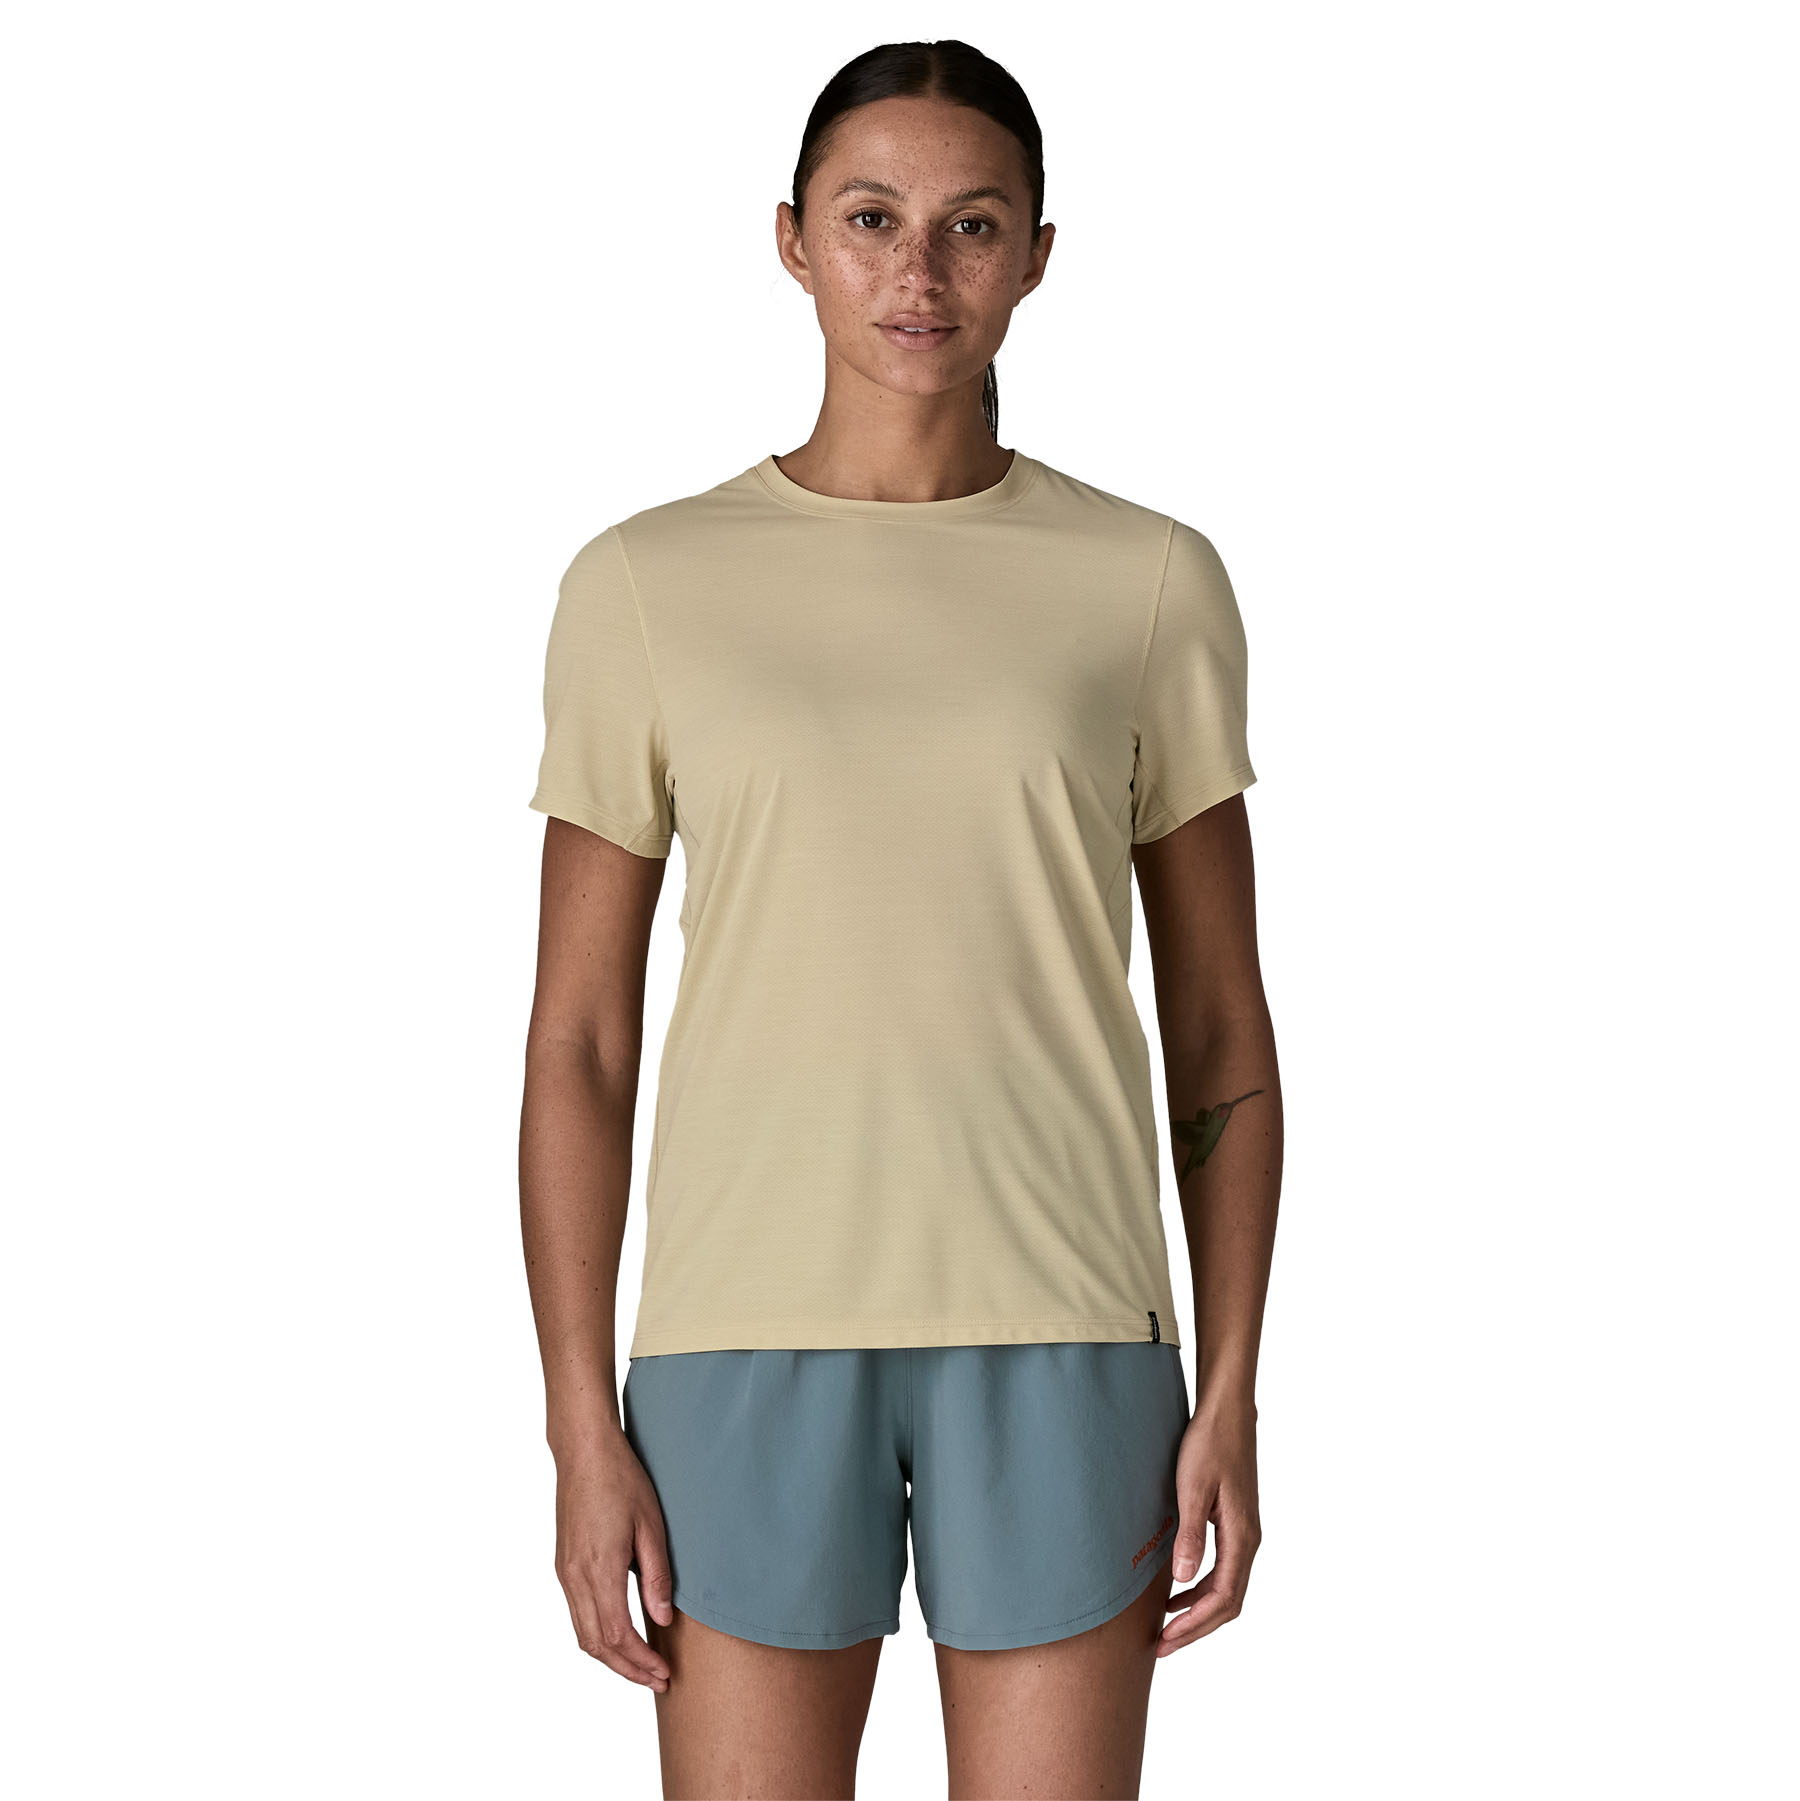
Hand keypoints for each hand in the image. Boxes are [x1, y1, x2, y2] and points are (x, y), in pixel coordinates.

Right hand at [553, 1432, 675, 1690]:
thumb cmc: (622, 1480)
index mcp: (599, 1569)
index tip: (663, 1673)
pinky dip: (597, 1636)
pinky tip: (619, 1636)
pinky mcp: (563, 1565)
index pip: (617, 1636)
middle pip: (596, 1645)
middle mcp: (575, 1577)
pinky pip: (577, 1615)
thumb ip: (657, 1576)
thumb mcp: (651, 1525)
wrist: (584, 1451)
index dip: (640, 1662)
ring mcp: (565, 1573)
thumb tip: (663, 1619)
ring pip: (582, 1634)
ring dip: (611, 1658)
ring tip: (641, 1666)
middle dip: (627, 1670)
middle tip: (657, 1680)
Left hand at [1157, 1397, 1260, 1655]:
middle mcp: (1249, 1541)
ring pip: (1226, 1589)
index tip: (1165, 1640)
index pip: (1223, 1599)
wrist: (1227, 1413)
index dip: (1194, 1625)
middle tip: (1161, 1645)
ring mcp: (1244, 1533)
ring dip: (1197, 1611)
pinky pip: (1222, 1570)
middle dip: (1195, 1627)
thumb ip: (1190, 1535)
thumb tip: (1183, 1580)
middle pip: (1228, 1603)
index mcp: (1242, 1537)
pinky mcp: (1234, 1524)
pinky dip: (1200, 1588)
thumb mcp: (1193, 1488)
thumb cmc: (1210, 1444)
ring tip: (1165, 1625)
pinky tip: (1176, 1589)